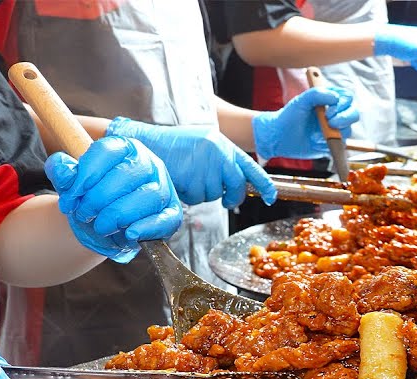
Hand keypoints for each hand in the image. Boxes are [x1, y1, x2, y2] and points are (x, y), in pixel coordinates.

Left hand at [44, 136, 182, 262]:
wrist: (105, 225)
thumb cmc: (91, 199)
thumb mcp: (72, 185)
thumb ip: (62, 172)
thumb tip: (63, 169)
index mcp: (124, 148)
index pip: (106, 151)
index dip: (85, 175)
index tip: (70, 197)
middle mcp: (148, 163)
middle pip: (126, 175)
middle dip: (98, 199)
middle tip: (84, 214)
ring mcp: (163, 187)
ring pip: (147, 196)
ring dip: (118, 216)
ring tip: (102, 226)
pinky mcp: (171, 212)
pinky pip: (165, 219)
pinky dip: (146, 228)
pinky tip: (129, 234)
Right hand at [106, 118, 276, 207]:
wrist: (145, 143)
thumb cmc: (172, 146)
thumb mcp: (203, 145)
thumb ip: (221, 160)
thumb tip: (236, 182)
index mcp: (223, 144)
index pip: (250, 166)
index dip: (264, 184)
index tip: (271, 197)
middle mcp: (218, 153)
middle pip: (236, 185)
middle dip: (231, 196)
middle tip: (225, 198)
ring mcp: (206, 166)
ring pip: (214, 195)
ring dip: (202, 192)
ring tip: (187, 176)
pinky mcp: (192, 178)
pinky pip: (197, 198)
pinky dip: (188, 195)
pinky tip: (180, 179)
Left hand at [251, 87, 359, 160]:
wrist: (278, 137)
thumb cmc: (288, 116)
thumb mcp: (300, 101)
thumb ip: (317, 94)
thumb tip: (335, 97)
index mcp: (328, 100)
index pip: (347, 98)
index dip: (342, 104)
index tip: (329, 111)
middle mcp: (334, 114)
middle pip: (353, 114)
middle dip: (344, 118)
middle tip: (330, 122)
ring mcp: (333, 129)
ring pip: (348, 130)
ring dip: (334, 133)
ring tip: (316, 134)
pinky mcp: (330, 144)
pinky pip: (339, 145)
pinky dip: (327, 144)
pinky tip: (314, 142)